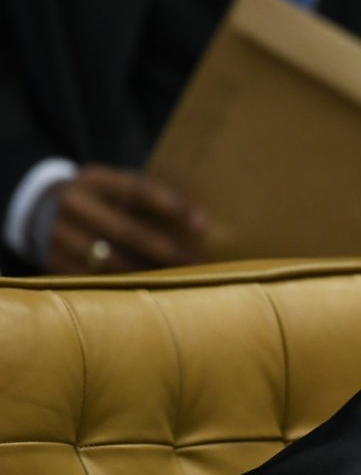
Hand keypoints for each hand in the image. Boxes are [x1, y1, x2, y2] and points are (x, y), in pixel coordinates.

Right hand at [47, 165, 206, 273]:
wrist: (42, 209)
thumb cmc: (101, 200)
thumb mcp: (116, 187)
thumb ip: (148, 199)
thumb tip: (202, 224)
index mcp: (96, 179)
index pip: (139, 190)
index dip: (172, 206)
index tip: (203, 226)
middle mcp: (75, 204)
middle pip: (129, 232)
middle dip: (170, 252)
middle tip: (202, 266)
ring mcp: (60, 235)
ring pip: (114, 262)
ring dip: (153, 275)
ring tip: (185, 284)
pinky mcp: (54, 263)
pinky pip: (97, 281)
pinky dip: (128, 288)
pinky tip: (154, 295)